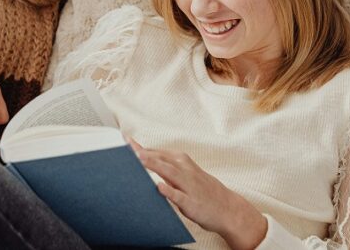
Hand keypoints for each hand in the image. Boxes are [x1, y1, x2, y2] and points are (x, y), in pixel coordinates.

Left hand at [129, 138, 267, 249]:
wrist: (228, 209)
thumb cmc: (201, 190)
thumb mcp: (184, 173)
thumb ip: (164, 166)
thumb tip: (141, 158)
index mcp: (180, 161)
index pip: (155, 152)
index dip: (138, 147)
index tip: (121, 141)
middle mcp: (184, 169)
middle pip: (160, 159)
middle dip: (142, 153)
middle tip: (123, 148)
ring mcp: (188, 185)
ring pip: (169, 172)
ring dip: (153, 165)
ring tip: (138, 160)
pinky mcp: (192, 202)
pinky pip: (179, 196)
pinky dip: (170, 191)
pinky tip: (159, 188)